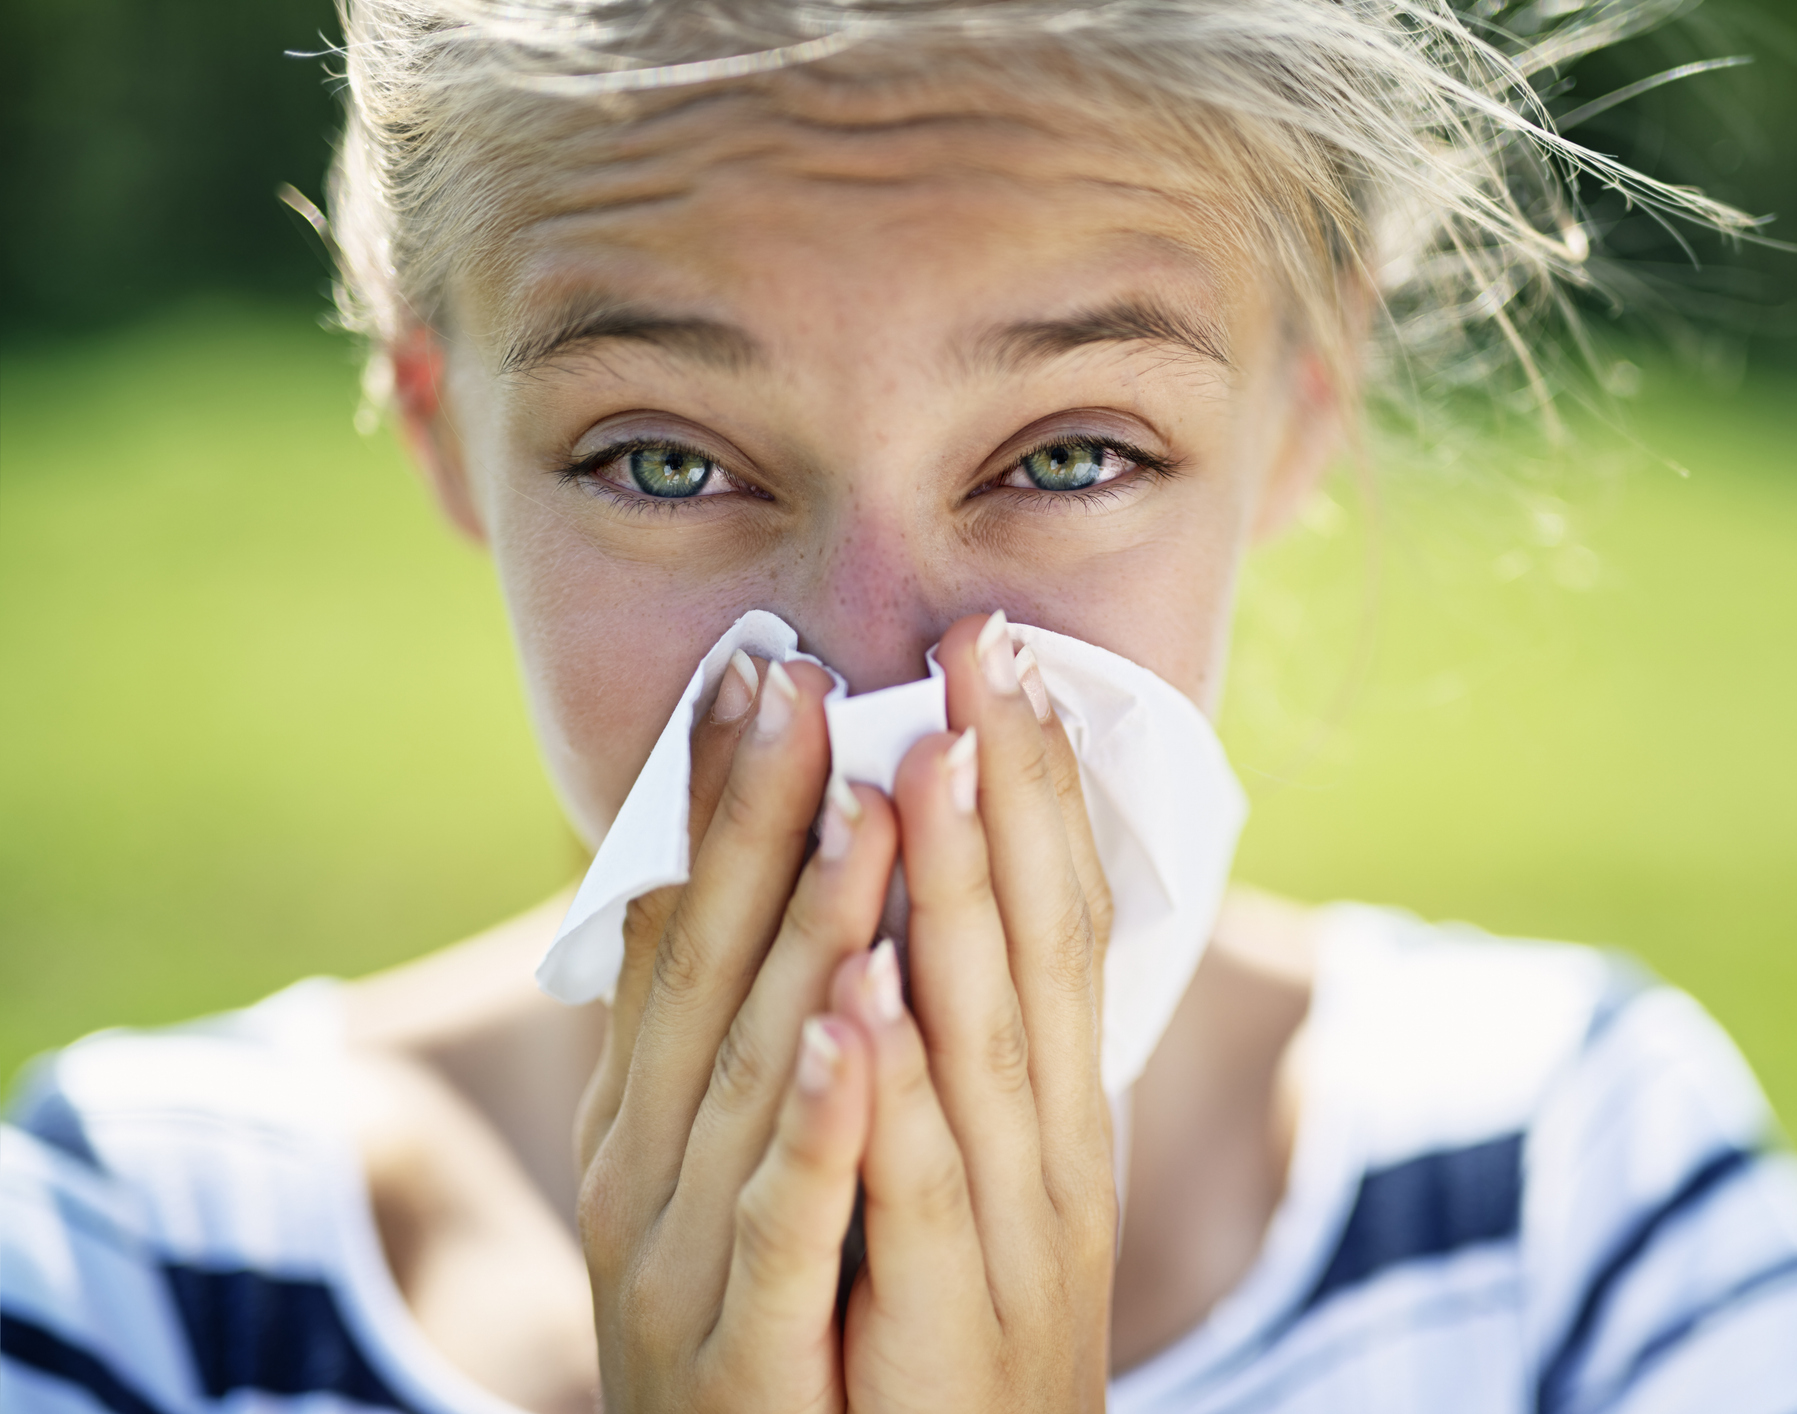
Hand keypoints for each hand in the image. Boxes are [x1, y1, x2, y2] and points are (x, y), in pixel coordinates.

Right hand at [571, 652, 897, 1413]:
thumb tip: (727, 877)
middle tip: (802, 682)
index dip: (713, 802)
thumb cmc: (763, 1322)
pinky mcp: (743, 1355)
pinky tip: (860, 1021)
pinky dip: (822, 1119)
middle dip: (754, 821)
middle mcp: (645, 1171)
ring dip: (808, 933)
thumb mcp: (719, 1164)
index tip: (759, 671)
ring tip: (865, 804)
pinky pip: (786, 1220)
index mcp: (647, 1116)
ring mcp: (682, 1262)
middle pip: (707, 972)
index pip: (678, 930)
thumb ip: (724, 1036)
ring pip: (753, 1073)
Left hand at [828, 612, 1119, 1411]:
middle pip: (1035, 953)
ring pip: (983, 1049)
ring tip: (922, 763)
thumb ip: (958, 1057)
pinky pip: (911, 1199)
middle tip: (981, 648)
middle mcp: (1046, 1158)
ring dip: (958, 902)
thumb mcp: (970, 1178)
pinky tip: (863, 1004)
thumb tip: (912, 917)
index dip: (1038, 792)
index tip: (1005, 662)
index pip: (1055, 926)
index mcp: (1048, 1114)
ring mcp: (1004, 1242)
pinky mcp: (935, 1329)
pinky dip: (891, 1099)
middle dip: (1009, 794)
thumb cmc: (939, 1334)